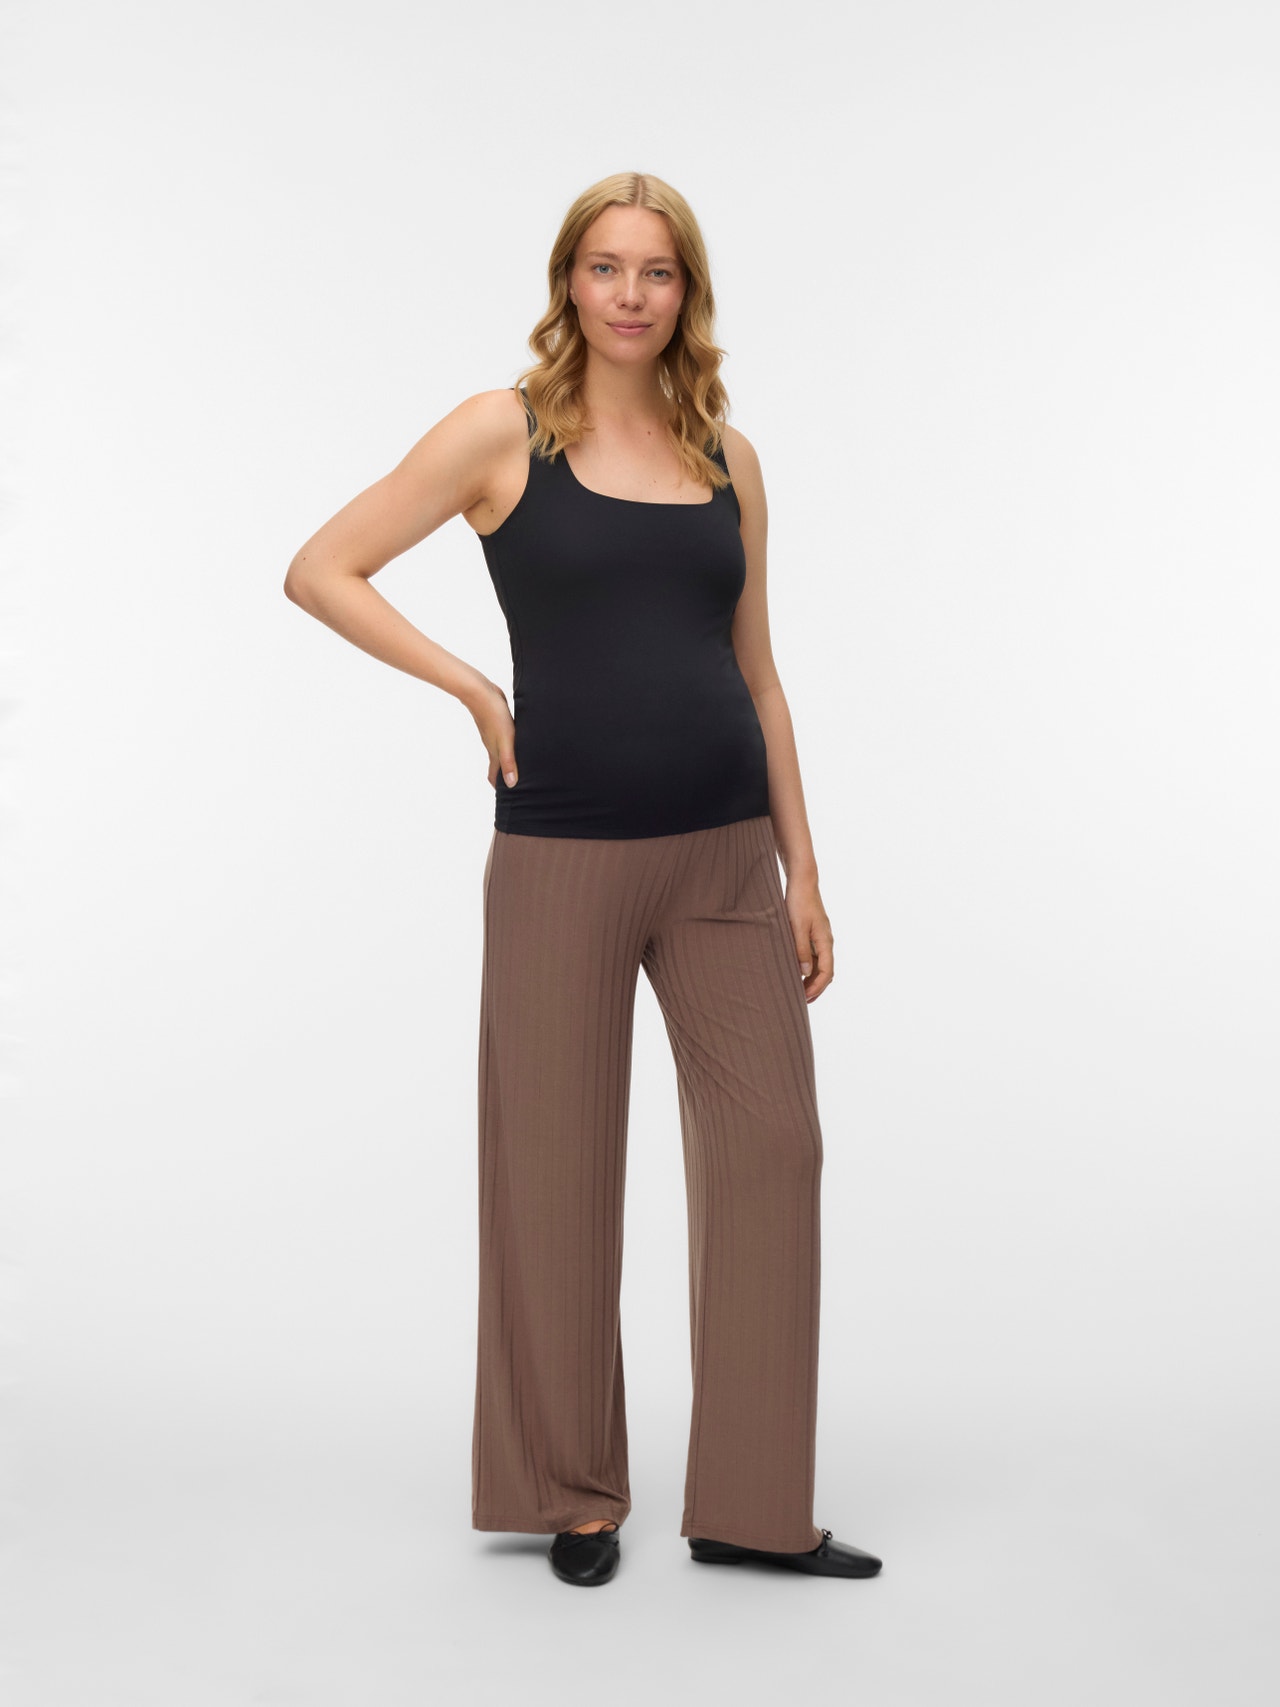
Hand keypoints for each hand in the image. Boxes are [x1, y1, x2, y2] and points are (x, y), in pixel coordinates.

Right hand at [469, 681, 517, 790]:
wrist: (479, 692)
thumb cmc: (493, 716)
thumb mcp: (505, 741)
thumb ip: (508, 761)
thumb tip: (511, 784)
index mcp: (494, 753)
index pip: (494, 776)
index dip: (500, 787)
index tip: (508, 798)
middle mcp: (492, 746)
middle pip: (498, 766)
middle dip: (505, 777)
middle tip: (517, 785)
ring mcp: (493, 734)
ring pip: (500, 752)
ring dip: (507, 761)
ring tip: (520, 766)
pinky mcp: (497, 723)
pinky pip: (503, 739)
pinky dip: (509, 746)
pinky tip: (517, 742)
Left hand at [784, 878, 832, 1002]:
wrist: (802, 882)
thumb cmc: (798, 903)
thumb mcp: (797, 928)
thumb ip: (801, 951)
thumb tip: (805, 973)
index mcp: (825, 941)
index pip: (826, 972)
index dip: (817, 987)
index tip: (806, 998)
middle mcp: (826, 941)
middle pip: (826, 971)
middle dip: (817, 987)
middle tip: (803, 1001)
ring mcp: (821, 938)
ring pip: (821, 965)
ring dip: (813, 979)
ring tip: (800, 991)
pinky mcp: (815, 934)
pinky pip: (816, 956)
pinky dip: (809, 968)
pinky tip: (799, 972)